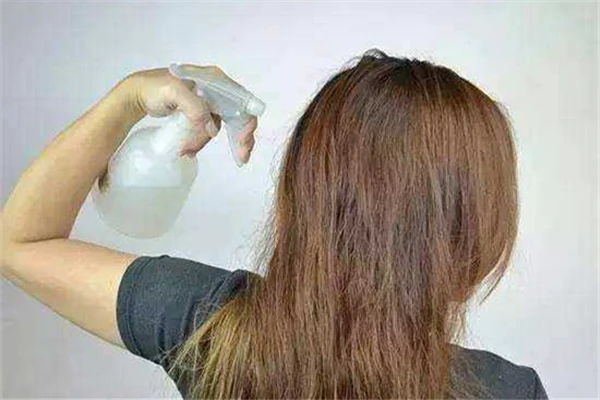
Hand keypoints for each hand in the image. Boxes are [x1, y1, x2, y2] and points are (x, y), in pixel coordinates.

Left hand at [123, 66, 256, 160]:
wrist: (137, 94)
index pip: (241, 102)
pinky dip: (201, 140)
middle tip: (241, 158)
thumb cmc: (154, 88)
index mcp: (215, 80)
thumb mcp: (174, 91)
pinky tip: (189, 148)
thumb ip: (195, 107)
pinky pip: (209, 129)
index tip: (242, 144)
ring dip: (206, 141)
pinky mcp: (200, 112)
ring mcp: (209, 101)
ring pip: (221, 126)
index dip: (246, 123)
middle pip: (238, 115)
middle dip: (240, 139)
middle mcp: (217, 89)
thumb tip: (212, 127)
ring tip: (188, 150)